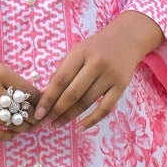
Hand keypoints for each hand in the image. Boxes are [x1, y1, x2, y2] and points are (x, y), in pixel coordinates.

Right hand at [0, 48, 41, 142]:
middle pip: (23, 109)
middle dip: (34, 117)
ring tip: (26, 128)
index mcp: (0, 72)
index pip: (29, 92)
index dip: (39, 102)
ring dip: (23, 128)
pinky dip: (7, 136)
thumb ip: (9, 81)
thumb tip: (31, 97)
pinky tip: (11, 134)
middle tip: (38, 121)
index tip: (41, 107)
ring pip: (12, 123)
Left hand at [32, 13, 163, 130]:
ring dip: (69, 117)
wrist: (128, 38)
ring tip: (56, 125)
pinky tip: (79, 128)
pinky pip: (105, 108)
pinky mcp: (121, 86)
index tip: (38, 112)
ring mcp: (110, 76)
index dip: (48, 98)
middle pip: (72, 93)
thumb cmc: (97, 46)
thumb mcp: (78, 51)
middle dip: (56, 111)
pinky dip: (92, 121)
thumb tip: (46, 96)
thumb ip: (63, 71)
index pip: (60, 79)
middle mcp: (96, 64)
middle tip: (44, 123)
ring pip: (86, 102)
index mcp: (81, 52)